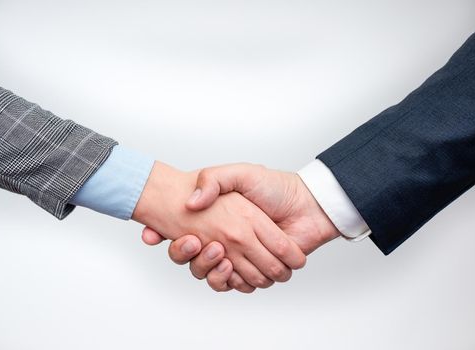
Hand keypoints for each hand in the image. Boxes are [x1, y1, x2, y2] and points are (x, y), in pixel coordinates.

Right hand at [132, 161, 305, 288]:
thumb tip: (190, 203)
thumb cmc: (274, 187)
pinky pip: (236, 286)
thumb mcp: (240, 174)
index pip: (184, 237)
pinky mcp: (257, 272)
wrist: (307, 204)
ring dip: (209, 269)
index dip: (171, 241)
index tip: (167, 236)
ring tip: (218, 253)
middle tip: (195, 243)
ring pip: (212, 277)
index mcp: (217, 221)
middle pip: (193, 261)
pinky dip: (232, 281)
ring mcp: (240, 258)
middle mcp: (225, 242)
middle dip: (188, 256)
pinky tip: (232, 267)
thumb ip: (213, 180)